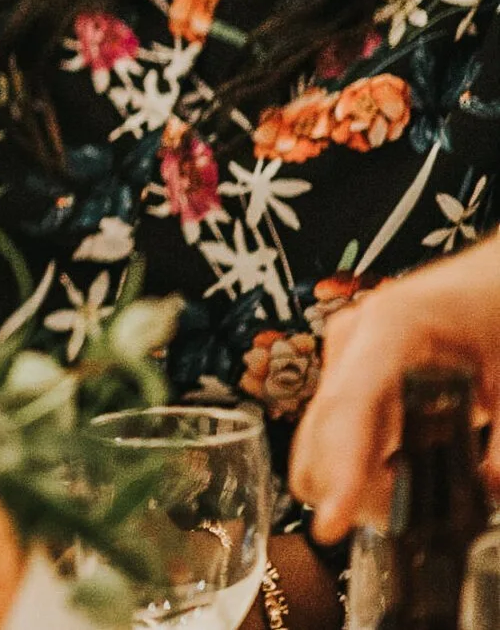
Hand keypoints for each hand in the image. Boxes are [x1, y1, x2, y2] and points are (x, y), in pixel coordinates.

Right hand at [288, 239, 499, 540]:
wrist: (492, 281)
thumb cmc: (498, 310)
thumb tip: (485, 492)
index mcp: (392, 329)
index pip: (351, 407)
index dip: (338, 469)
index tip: (331, 521)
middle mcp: (354, 341)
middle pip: (321, 430)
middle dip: (346, 484)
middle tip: (402, 518)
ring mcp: (347, 356)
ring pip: (321, 435)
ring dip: (353, 476)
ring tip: (409, 494)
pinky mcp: (351, 373)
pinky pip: (338, 428)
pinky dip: (360, 460)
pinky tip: (400, 469)